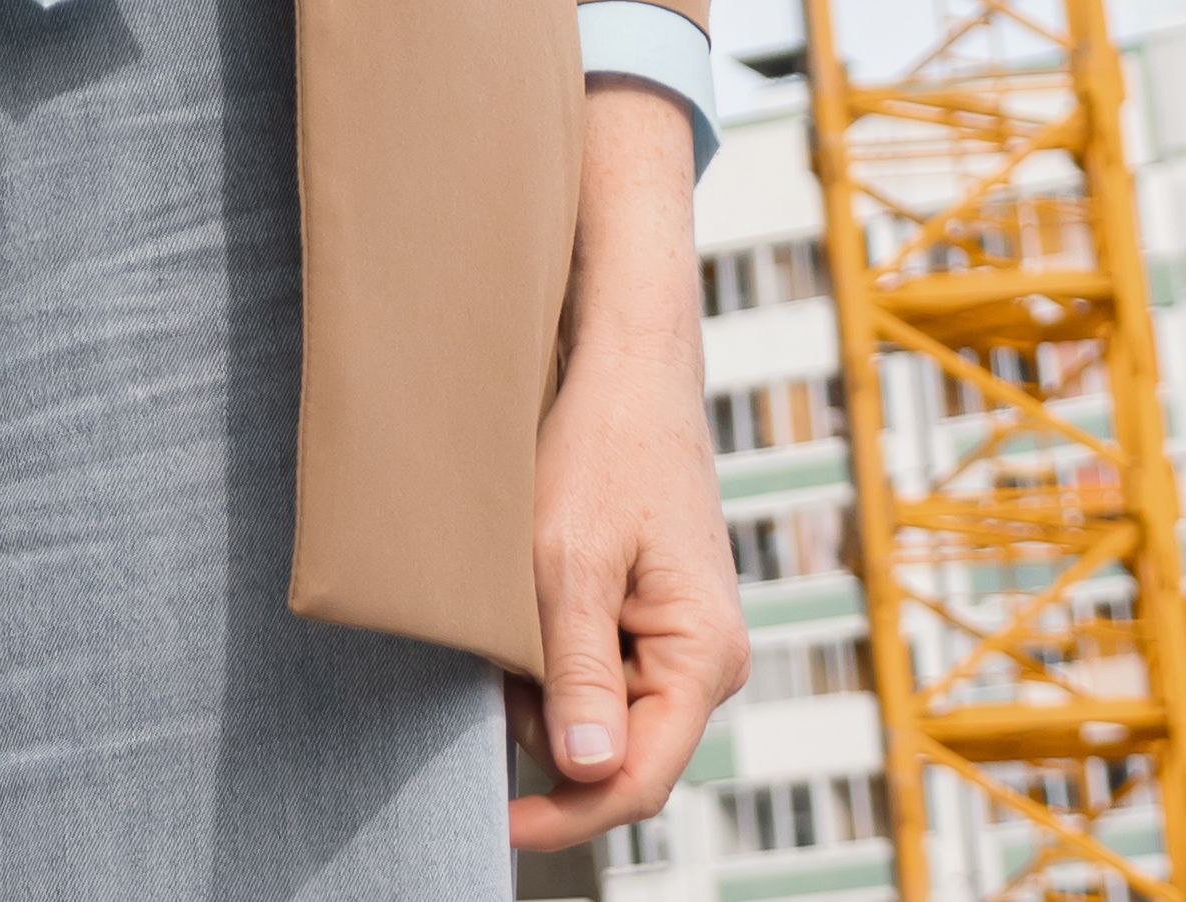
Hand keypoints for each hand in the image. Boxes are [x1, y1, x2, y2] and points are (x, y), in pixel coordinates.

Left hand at [511, 81, 748, 853]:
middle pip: (618, 753)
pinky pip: (593, 666)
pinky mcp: (648, 611)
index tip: (496, 824)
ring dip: (538, 687)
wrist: (621, 362)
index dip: (568, 812)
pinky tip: (516, 601)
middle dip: (545, 736)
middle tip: (481, 674)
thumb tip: (587, 772)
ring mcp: (678, 637)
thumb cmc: (600, 448)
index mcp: (703, 657)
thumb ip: (578, 669)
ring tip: (502, 612)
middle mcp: (704, 659)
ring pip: (597, 710)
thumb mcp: (570, 561)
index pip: (638, 779)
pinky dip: (545, 652)